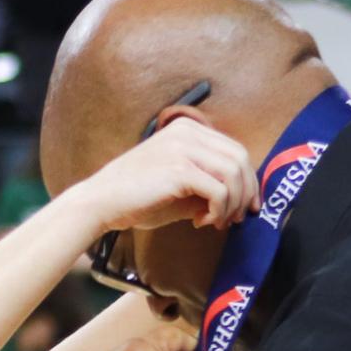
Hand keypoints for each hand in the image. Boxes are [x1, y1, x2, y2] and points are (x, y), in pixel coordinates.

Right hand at [69, 117, 256, 237]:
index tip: (245, 207)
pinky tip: (200, 222)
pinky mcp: (179, 169)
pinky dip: (218, 211)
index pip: (236, 150)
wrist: (102, 203)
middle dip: (245, 193)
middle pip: (241, 159)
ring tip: (216, 222)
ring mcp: (183, 148)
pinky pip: (219, 191)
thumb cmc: (139, 197)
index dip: (248, 181)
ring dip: (232, 204)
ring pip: (234, 174)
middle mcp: (188, 131)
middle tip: (236, 218)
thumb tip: (243, 198)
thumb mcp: (181, 183)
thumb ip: (209, 182)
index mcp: (188, 129)